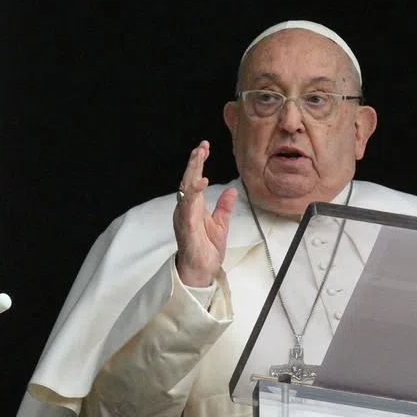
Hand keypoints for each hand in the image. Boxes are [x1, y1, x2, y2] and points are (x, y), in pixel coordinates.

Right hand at [173, 140, 237, 286]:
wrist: (202, 270)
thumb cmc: (207, 249)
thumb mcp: (221, 224)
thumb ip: (224, 207)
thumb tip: (231, 190)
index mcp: (194, 206)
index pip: (195, 179)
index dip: (198, 163)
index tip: (204, 147)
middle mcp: (186, 208)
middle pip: (188, 180)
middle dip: (194, 161)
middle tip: (202, 145)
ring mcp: (184, 217)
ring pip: (186, 188)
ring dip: (192, 171)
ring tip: (200, 155)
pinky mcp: (186, 226)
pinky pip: (189, 206)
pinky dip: (194, 193)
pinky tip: (202, 182)